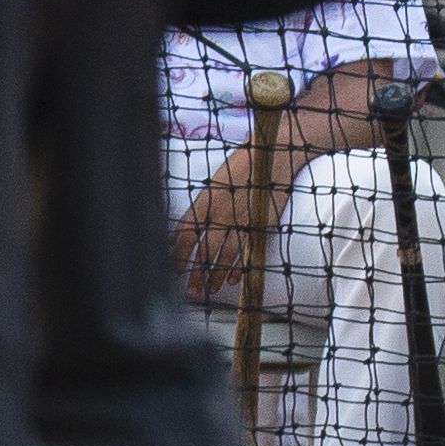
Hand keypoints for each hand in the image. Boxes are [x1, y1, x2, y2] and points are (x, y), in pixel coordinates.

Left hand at [176, 139, 295, 298]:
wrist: (273, 154)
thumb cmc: (242, 165)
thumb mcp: (214, 184)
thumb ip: (201, 207)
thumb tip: (183, 230)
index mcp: (204, 201)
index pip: (183, 235)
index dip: (176, 256)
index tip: (172, 270)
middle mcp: (220, 213)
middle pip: (203, 251)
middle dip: (195, 275)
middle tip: (192, 292)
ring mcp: (241, 219)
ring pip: (225, 255)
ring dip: (217, 276)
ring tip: (211, 289)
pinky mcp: (260, 223)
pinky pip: (247, 250)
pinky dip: (239, 266)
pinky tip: (233, 278)